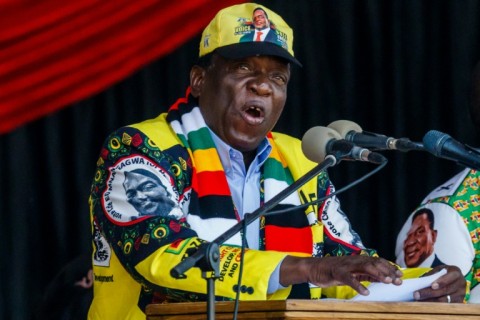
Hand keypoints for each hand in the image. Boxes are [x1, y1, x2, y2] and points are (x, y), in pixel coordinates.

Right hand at [280, 255, 402, 295]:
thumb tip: (383, 278)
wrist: (314, 268)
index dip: (390, 268)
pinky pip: (349, 279)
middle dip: (387, 271)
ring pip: (364, 267)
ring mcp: (346, 266)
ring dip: (377, 274)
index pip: (378, 262)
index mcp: (359, 260)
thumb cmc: (334, 271)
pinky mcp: (337, 273)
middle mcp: (354, 261)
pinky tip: (366, 292)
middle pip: (374, 263)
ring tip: (387, 281)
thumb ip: (367, 274)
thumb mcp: (353, 273)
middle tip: (398, 280)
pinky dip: (358, 285)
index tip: (401, 276)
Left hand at [413, 265, 465, 302]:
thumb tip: (420, 282)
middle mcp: (461, 284)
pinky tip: (425, 305)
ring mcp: (461, 294)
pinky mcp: (459, 302)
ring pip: (445, 300)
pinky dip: (435, 306)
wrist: (455, 280)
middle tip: (417, 295)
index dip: (441, 282)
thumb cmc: (444, 274)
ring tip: (419, 301)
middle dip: (430, 293)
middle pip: (445, 290)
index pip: (449, 278)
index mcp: (455, 273)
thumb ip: (431, 275)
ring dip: (430, 301)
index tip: (432, 286)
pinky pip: (446, 306)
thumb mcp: (438, 270)